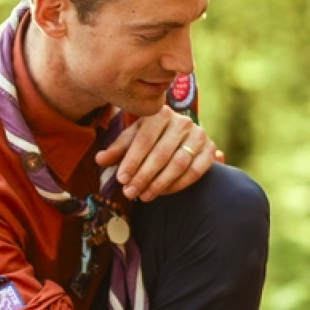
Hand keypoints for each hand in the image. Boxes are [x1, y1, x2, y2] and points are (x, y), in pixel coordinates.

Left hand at [96, 107, 218, 200]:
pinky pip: (196, 171)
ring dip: (160, 183)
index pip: (144, 139)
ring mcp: (199, 135)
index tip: (121, 179)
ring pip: (179, 163)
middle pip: (161, 153)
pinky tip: (164, 192)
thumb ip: (117, 150)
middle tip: (130, 192)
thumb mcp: (132, 139)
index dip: (132, 161)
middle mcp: (182, 121)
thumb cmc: (150, 138)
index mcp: (160, 113)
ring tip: (144, 196)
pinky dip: (179, 184)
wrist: (180, 136)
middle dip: (144, 176)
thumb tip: (99, 159)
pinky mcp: (210, 149)